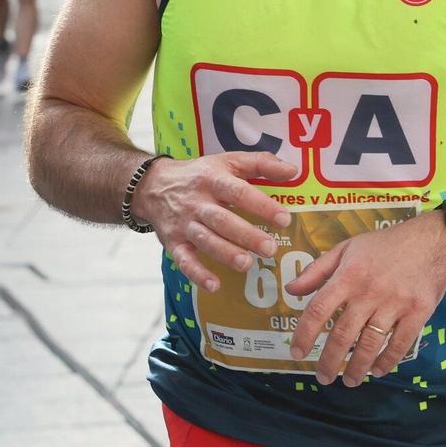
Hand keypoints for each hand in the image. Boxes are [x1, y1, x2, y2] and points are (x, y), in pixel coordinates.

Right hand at [136, 150, 299, 293]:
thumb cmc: (200, 174)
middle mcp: (197, 202)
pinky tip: (213, 284)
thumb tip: (293, 170)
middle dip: (245, 235)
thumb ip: (261, 164)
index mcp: (213, 179)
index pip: (239, 192)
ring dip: (224, 253)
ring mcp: (184, 224)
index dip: (261, 205)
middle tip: (269, 249)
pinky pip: (183, 260)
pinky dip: (197, 273)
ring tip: (246, 264)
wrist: (152, 185)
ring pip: (204, 240)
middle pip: (222, 219)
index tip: (284, 219)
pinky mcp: (173, 242)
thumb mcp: (228, 161)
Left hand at [286, 214, 445, 386]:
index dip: (304, 334)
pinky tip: (377, 370)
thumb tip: (291, 290)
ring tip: (349, 380)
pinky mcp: (418, 312)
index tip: (297, 353)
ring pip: (370, 343)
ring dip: (357, 367)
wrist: (431, 242)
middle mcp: (369, 292)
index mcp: (349, 275)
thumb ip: (317, 270)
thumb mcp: (346, 248)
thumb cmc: (384, 245)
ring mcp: (395, 303)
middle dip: (329, 361)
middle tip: (323, 378)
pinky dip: (387, 361)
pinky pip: (400, 344)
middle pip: (343, 334)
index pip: (319, 309)